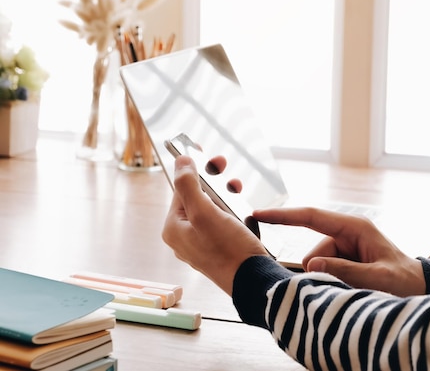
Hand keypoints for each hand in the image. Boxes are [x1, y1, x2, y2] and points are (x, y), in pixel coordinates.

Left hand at [161, 155, 269, 295]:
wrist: (253, 281)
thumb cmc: (228, 250)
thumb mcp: (205, 212)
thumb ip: (189, 185)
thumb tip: (181, 162)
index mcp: (174, 228)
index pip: (181, 189)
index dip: (193, 169)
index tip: (201, 151)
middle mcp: (185, 237)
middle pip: (196, 198)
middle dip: (212, 181)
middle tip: (223, 165)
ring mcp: (203, 244)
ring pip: (212, 208)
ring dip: (225, 195)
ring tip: (237, 188)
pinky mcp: (220, 248)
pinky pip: (223, 222)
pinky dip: (233, 211)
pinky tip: (243, 211)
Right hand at [253, 207, 425, 296]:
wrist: (419, 288)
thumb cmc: (404, 281)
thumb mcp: (378, 278)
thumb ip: (345, 271)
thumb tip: (310, 264)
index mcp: (354, 227)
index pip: (312, 216)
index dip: (284, 216)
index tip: (259, 214)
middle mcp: (347, 233)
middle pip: (313, 252)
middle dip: (322, 272)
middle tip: (350, 287)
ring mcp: (345, 246)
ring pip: (317, 265)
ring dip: (330, 279)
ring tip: (358, 287)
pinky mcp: (344, 259)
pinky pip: (324, 271)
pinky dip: (333, 282)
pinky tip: (354, 286)